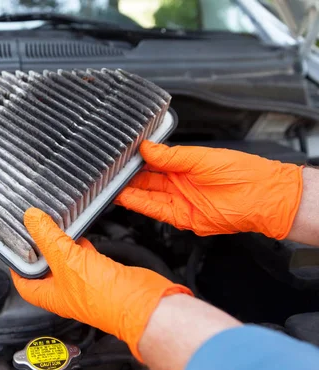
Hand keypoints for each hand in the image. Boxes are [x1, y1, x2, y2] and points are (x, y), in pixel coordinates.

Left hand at [11, 208, 190, 360]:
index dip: (16, 269)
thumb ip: (48, 238)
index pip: (24, 284)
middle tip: (31, 232)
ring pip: (66, 261)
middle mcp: (66, 291)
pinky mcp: (102, 273)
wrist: (141, 302)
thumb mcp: (67, 260)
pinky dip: (80, 244)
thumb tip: (31, 219)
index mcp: (51, 296)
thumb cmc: (104, 296)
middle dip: (38, 252)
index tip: (12, 250)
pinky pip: (85, 256)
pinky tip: (80, 233)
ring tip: (51, 227)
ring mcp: (84, 283)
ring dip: (60, 245)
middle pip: (45, 271)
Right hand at [115, 141, 303, 238]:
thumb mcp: (201, 158)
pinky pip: (155, 210)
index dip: (137, 160)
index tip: (121, 156)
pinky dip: (139, 204)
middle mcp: (180, 183)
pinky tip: (125, 196)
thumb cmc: (241, 173)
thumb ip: (171, 156)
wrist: (261, 198)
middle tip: (110, 171)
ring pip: (147, 195)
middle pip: (147, 180)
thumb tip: (146, 148)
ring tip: (111, 185)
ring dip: (129, 191)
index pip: (154, 162)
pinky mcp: (181, 218)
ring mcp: (180, 201)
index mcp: (185, 165)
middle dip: (128, 177)